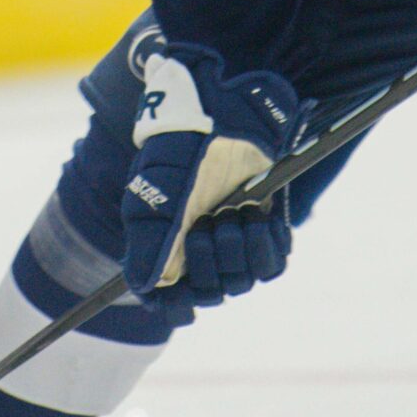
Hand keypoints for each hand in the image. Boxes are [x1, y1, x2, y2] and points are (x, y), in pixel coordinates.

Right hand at [118, 43, 298, 319]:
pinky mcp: (266, 226)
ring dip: (239, 253)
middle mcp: (201, 246)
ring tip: (234, 214)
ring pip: (243, 280)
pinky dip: (267, 246)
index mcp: (168, 244)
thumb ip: (148, 240)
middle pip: (212, 292)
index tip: (186, 302)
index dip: (177, 308)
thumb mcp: (155, 192)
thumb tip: (144, 287)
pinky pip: (273, 262)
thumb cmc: (180, 148)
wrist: (222, 108)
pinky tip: (258, 218)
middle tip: (208, 226)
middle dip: (211, 266)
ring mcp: (235, 237)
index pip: (172, 302)